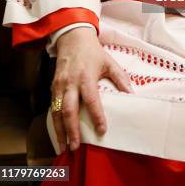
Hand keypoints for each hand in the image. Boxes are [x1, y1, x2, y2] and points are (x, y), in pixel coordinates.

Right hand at [51, 27, 129, 152]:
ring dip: (60, 131)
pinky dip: (55, 122)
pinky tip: (59, 134)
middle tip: (75, 147)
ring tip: (64, 147)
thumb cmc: (92, 52)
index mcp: (86, 77)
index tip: (102, 130)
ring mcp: (60, 85)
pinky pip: (53, 107)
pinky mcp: (53, 87)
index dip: (97, 116)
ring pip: (57, 112)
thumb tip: (131, 95)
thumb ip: (120, 78)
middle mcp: (71, 83)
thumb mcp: (109, 62)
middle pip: (69, 110)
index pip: (91, 100)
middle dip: (71, 130)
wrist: (73, 38)